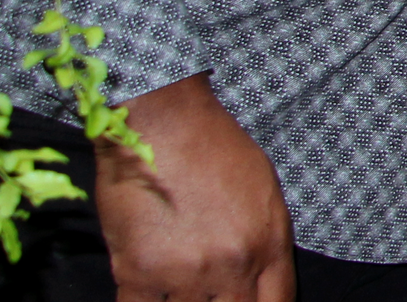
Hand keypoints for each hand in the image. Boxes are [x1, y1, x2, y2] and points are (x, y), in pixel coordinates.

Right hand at [95, 74, 293, 301]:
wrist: (164, 123)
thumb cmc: (214, 146)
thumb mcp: (263, 190)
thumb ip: (264, 241)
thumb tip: (257, 280)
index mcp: (268, 243)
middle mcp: (233, 265)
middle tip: (213, 296)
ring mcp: (186, 274)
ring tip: (182, 289)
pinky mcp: (138, 275)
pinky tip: (150, 293)